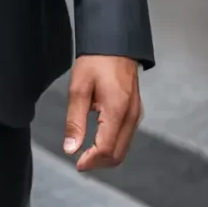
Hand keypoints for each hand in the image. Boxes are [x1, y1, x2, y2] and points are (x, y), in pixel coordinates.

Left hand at [63, 55, 142, 171]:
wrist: (114, 43)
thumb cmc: (95, 62)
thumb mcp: (78, 88)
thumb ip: (75, 120)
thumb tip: (71, 148)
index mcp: (117, 111)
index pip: (107, 149)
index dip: (91, 161)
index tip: (76, 163)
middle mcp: (131, 116)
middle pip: (118, 154)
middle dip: (99, 163)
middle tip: (80, 161)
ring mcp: (136, 114)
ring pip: (123, 148)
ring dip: (106, 156)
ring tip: (86, 153)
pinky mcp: (135, 111)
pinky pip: (126, 137)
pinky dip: (113, 145)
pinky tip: (98, 139)